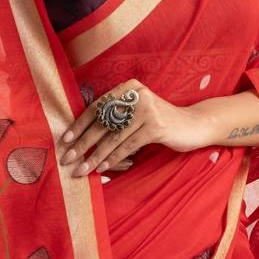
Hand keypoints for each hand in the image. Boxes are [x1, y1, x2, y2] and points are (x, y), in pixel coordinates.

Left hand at [58, 79, 213, 176]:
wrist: (194, 125)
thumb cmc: (159, 122)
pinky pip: (128, 145)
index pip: (97, 107)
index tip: (65, 139)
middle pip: (102, 122)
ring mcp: (147, 109)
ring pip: (113, 137)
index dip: (79, 124)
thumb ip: (115, 117)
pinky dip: (113, 159)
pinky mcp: (156, 126)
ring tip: (82, 169)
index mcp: (128, 88)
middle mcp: (136, 95)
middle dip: (82, 143)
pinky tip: (102, 169)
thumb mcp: (136, 114)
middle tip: (67, 158)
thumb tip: (81, 136)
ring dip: (95, 156)